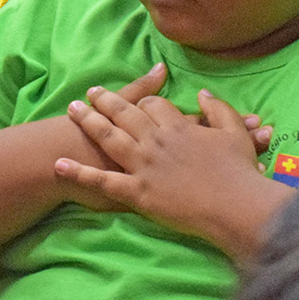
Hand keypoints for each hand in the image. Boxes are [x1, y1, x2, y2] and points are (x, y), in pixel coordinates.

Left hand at [56, 85, 275, 250]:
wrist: (238, 207)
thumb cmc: (240, 172)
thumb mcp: (234, 133)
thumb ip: (218, 109)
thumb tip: (202, 92)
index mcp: (176, 127)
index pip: (151, 105)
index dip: (142, 102)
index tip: (135, 102)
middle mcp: (154, 141)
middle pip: (123, 114)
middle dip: (105, 101)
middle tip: (89, 94)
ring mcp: (142, 166)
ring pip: (108, 137)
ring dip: (88, 122)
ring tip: (71, 109)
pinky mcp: (136, 192)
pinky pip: (102, 180)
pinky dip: (79, 173)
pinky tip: (58, 165)